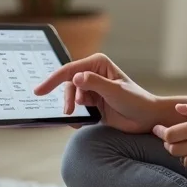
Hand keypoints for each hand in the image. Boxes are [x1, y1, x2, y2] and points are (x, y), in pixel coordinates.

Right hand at [33, 53, 161, 133]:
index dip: (53, 80)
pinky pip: (76, 109)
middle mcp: (93, 74)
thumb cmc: (136, 101)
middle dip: (67, 98)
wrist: (147, 118)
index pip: (70, 70)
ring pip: (71, 97)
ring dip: (72, 107)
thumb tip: (76, 77)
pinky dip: (76, 116)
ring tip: (78, 117)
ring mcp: (92, 89)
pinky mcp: (93, 104)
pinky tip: (82, 122)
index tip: (39, 91)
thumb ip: (95, 83)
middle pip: (68, 84)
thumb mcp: (115, 91)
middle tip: (69, 111)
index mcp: (98, 64)